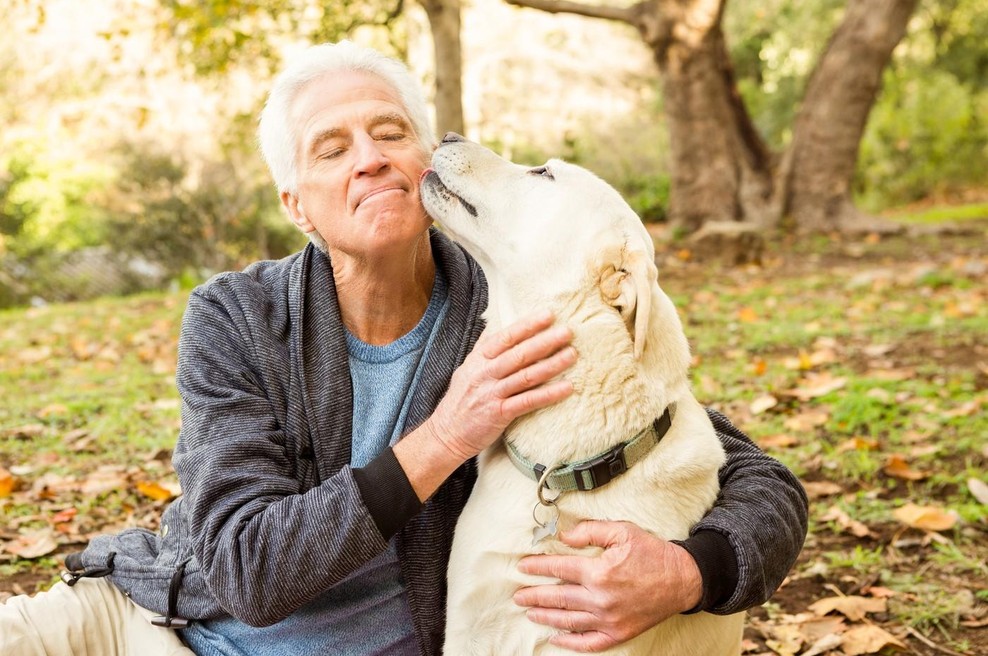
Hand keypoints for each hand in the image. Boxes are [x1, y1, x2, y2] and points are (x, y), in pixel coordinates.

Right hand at [426, 310, 575, 459]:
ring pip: (526, 376)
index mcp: (478, 360)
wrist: (446, 433)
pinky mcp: (499, 414)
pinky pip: (528, 402)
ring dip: (552, 365)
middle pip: (519, 355)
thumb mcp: (467, 369)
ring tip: (572, 355)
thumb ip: (483, 349)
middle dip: (545, 342)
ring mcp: (492, 394)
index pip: (505, 337)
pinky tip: (567, 388)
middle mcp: (485, 374)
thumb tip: (498, 326)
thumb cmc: (460, 400)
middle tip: (567, 332)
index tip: (548, 315)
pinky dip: (548, 394)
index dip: (527, 326)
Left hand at [513, 521, 702, 652]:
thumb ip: (590, 531)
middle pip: (558, 597)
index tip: (523, 567)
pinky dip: (570, 642)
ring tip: (529, 611)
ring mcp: (609, 619)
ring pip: (568, 620)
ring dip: (546, 616)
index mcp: (600, 572)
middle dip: (534, 595)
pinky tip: (555, 637)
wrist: (682, 579)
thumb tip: (564, 536)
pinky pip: (589, 642)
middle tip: (518, 595)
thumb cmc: (652, 553)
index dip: (538, 567)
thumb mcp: (622, 531)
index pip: (559, 569)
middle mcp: (601, 598)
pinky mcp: (619, 633)